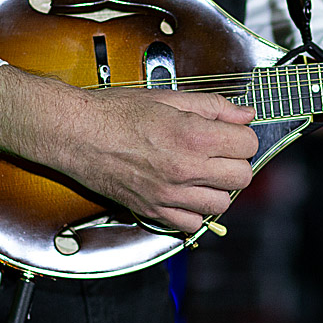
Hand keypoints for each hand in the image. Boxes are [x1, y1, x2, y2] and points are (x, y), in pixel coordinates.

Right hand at [0, 65, 257, 232]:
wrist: (74, 132)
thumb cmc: (117, 111)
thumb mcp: (170, 98)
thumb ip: (214, 107)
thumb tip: (247, 114)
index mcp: (194, 135)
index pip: (248, 145)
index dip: (243, 136)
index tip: (231, 133)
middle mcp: (186, 169)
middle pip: (242, 178)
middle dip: (236, 163)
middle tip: (218, 153)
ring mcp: (169, 194)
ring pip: (222, 204)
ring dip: (218, 189)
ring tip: (201, 173)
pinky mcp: (152, 211)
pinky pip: (192, 225)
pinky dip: (194, 212)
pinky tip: (184, 193)